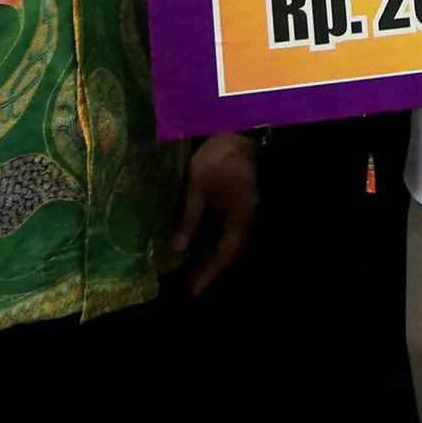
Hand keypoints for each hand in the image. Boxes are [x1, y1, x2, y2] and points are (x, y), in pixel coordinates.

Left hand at [173, 132, 261, 295]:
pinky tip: (195, 246)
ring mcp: (240, 210)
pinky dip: (210, 241)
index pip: (224, 253)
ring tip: (189, 272)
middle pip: (227, 252)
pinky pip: (222, 230)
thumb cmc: (217, 158)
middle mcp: (244, 218)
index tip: (192, 290)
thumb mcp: (198, 188)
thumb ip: (189, 219)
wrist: (235, 131)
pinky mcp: (234, 202)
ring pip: (225, 242)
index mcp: (240, 217)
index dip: (208, 273)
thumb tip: (177, 248)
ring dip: (209, 257)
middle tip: (189, 287)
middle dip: (209, 270)